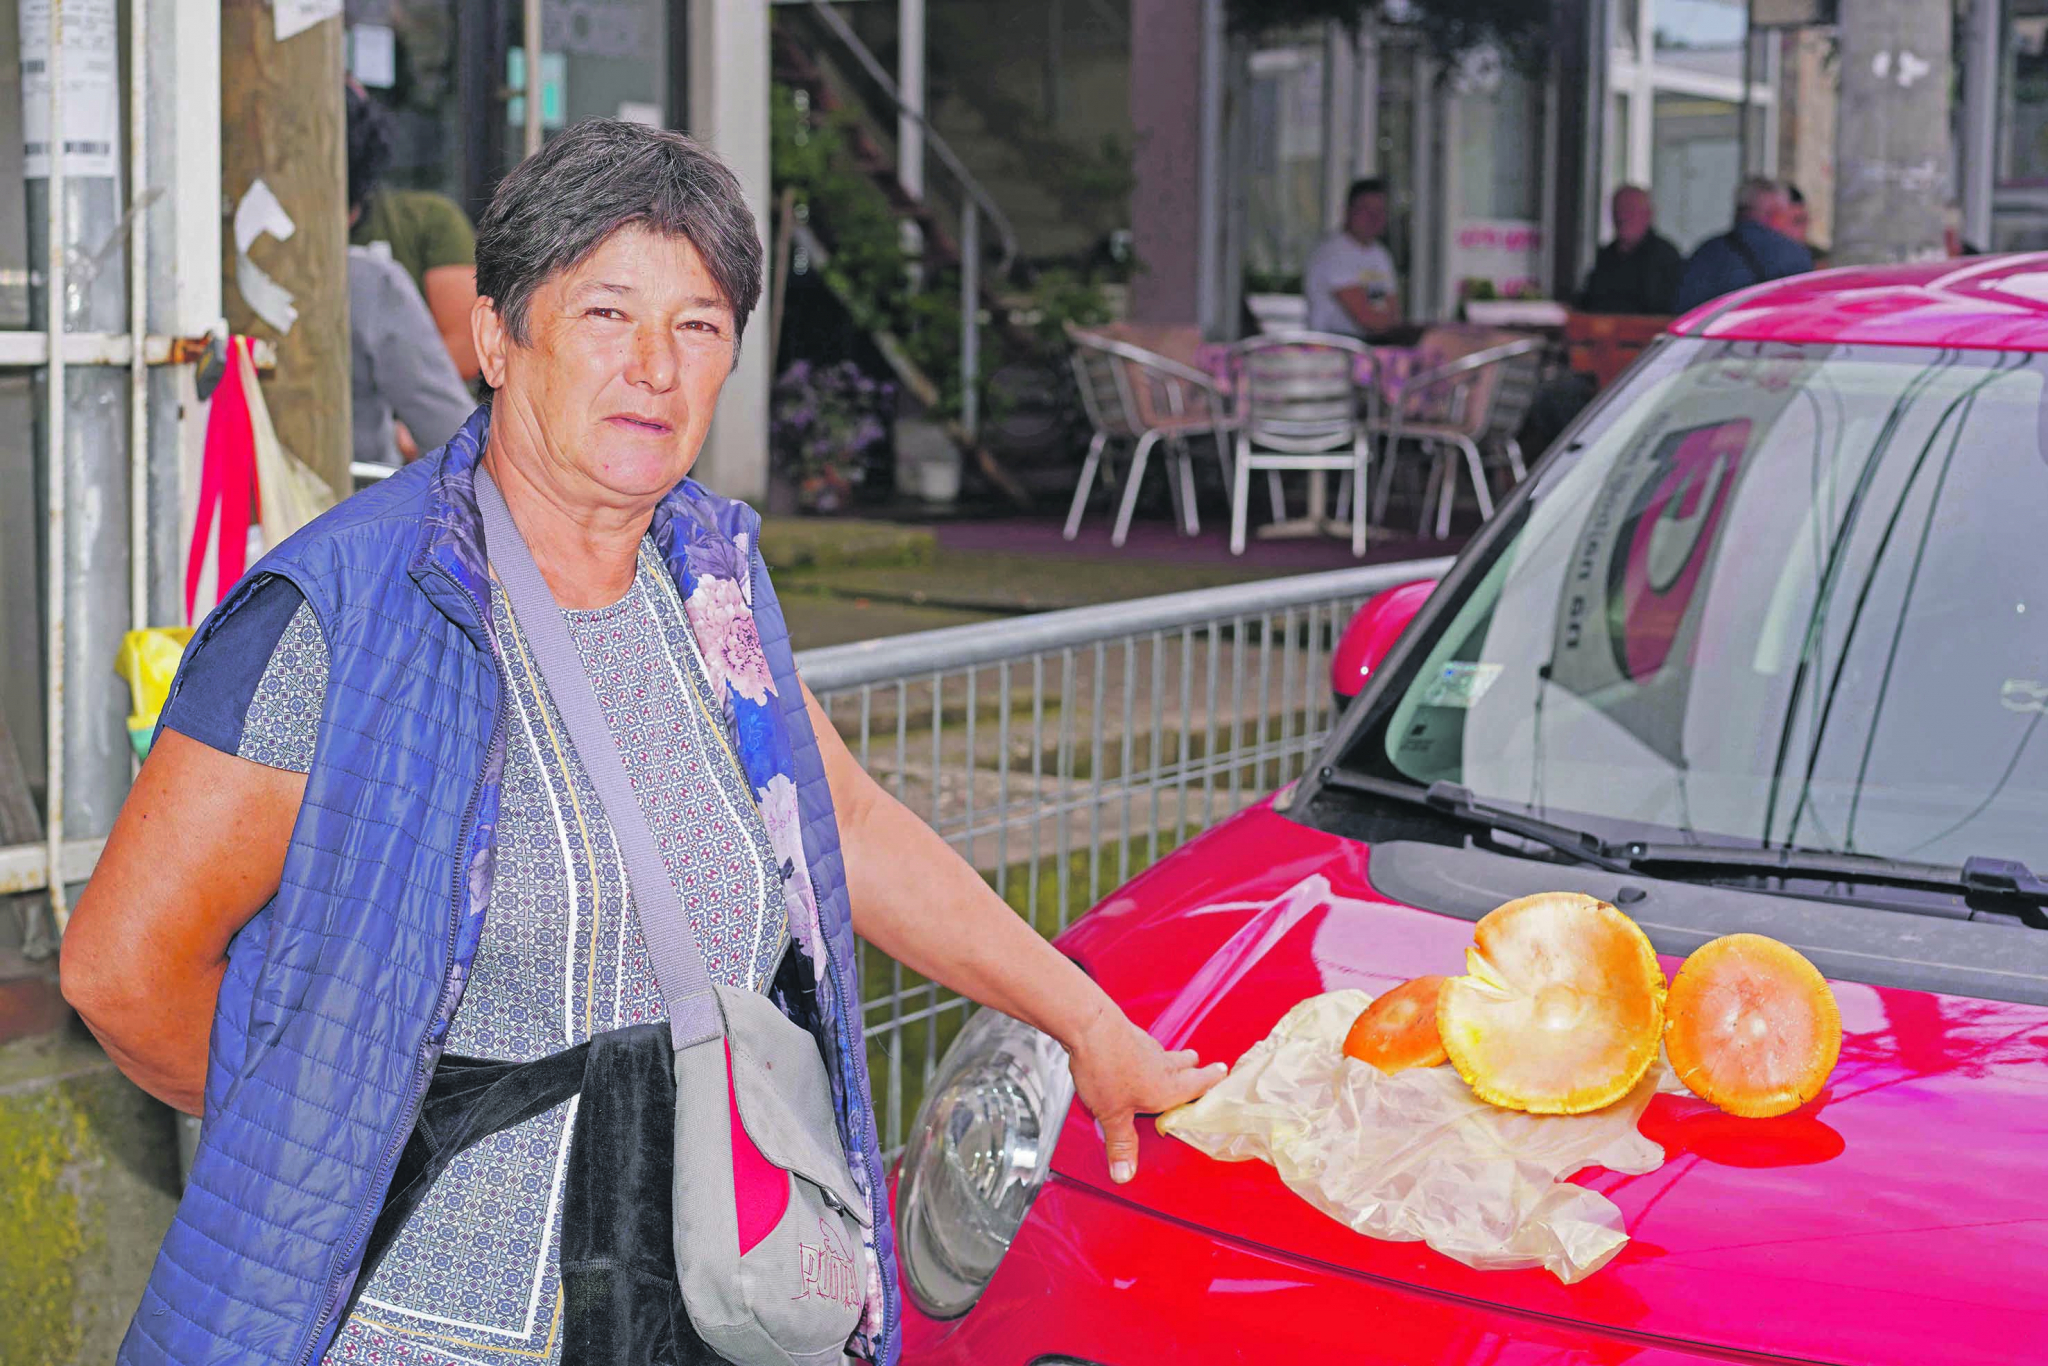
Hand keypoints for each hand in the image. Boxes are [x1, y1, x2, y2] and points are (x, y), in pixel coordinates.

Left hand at [1065, 1005, 1226, 1184]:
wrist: (1089, 1025)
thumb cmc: (1107, 1068)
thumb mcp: (1113, 1115)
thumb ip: (1121, 1144)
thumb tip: (1124, 1174)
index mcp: (1169, 1087)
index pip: (1202, 1084)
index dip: (1214, 1082)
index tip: (1225, 1077)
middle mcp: (1164, 1065)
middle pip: (1189, 1064)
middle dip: (1195, 1069)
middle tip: (1203, 1071)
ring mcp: (1148, 1046)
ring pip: (1168, 1054)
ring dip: (1171, 1060)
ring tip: (1171, 1066)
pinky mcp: (1130, 1034)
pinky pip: (1145, 1045)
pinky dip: (1145, 1052)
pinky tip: (1132, 1059)